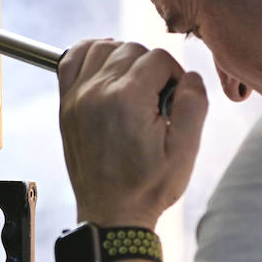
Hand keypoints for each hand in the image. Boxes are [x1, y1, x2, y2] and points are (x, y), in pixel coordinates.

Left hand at [58, 39, 207, 227]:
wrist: (111, 215)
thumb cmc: (147, 187)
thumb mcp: (185, 151)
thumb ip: (194, 105)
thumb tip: (191, 77)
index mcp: (127, 99)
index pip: (158, 58)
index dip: (174, 77)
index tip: (173, 103)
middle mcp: (97, 91)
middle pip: (131, 49)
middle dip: (151, 68)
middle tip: (155, 102)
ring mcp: (77, 97)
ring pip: (103, 47)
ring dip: (123, 58)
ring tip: (135, 86)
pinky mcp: (66, 105)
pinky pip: (71, 58)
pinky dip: (89, 54)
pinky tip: (106, 70)